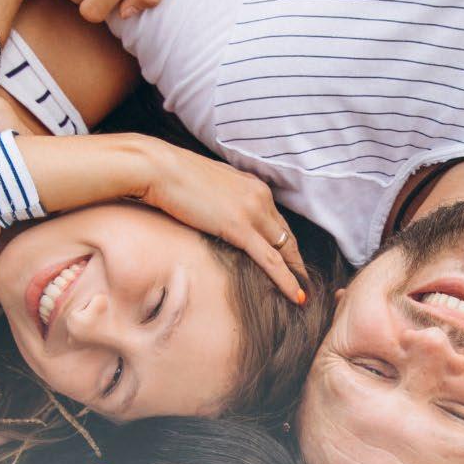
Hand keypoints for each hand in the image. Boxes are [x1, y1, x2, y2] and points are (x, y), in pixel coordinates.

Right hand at [127, 136, 307, 301]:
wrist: (158, 168)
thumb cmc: (173, 175)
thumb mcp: (209, 185)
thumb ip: (224, 198)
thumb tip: (220, 212)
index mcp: (253, 186)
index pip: (277, 221)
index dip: (285, 244)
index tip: (291, 262)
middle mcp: (260, 196)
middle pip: (286, 236)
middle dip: (296, 262)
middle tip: (305, 283)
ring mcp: (252, 211)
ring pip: (284, 249)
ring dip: (296, 274)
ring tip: (304, 296)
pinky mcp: (240, 227)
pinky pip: (270, 260)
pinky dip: (286, 280)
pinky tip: (296, 296)